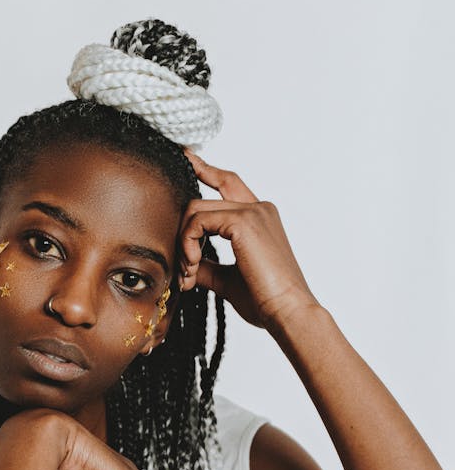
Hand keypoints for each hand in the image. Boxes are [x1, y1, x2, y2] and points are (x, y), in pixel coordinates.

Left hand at [178, 149, 319, 333]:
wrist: (286, 311)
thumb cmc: (265, 300)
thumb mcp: (227, 279)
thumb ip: (205, 266)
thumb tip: (185, 264)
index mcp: (260, 217)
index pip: (227, 182)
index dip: (205, 169)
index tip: (187, 157)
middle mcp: (258, 208)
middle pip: (201, 200)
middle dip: (183, 234)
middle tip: (184, 271)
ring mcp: (252, 211)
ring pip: (195, 210)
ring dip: (183, 244)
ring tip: (188, 275)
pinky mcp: (243, 221)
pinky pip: (197, 221)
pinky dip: (187, 245)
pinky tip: (192, 268)